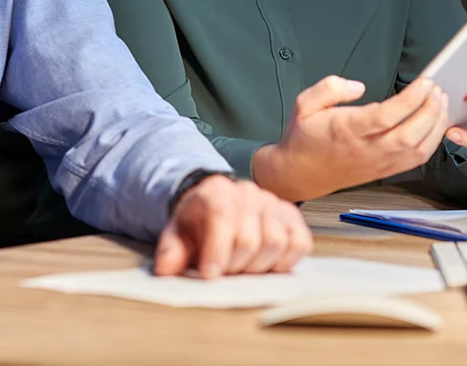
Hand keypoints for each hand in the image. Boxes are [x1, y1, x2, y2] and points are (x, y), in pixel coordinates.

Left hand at [153, 174, 311, 278]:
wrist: (216, 203)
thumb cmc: (199, 221)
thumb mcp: (177, 233)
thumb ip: (171, 251)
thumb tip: (166, 270)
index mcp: (217, 192)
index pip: (223, 219)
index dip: (217, 252)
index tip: (210, 275)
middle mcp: (248, 193)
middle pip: (250, 240)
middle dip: (235, 266)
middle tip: (225, 273)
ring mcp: (273, 203)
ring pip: (276, 243)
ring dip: (259, 266)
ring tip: (244, 267)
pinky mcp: (292, 216)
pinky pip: (300, 243)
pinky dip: (287, 261)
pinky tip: (268, 263)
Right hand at [250, 76, 450, 201]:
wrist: (300, 172)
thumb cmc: (304, 138)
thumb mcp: (304, 104)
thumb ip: (329, 88)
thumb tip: (357, 86)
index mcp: (348, 130)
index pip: (387, 116)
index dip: (411, 98)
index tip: (424, 82)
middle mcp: (367, 149)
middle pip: (410, 134)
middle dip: (430, 110)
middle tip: (437, 89)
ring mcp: (379, 162)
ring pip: (419, 149)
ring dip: (435, 125)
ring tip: (440, 103)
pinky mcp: (386, 170)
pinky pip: (417, 160)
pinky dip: (433, 142)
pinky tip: (435, 125)